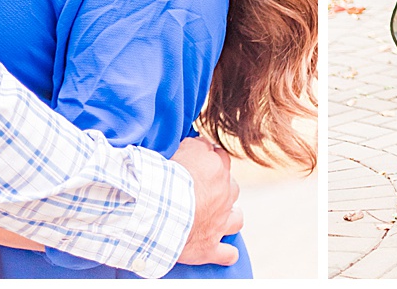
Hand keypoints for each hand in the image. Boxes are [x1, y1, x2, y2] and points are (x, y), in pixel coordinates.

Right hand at [172, 136, 241, 266]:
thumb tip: (194, 142)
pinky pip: (227, 254)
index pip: (217, 155)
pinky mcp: (210, 246)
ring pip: (237, 217)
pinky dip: (226, 253)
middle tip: (203, 189)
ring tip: (220, 217)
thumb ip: (188, 146)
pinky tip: (224, 253)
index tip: (195, 161)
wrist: (159, 211)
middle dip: (221, 186)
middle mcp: (223, 193)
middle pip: (231, 185)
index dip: (207, 157)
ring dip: (230, 216)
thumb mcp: (174, 150)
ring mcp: (220, 221)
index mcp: (214, 167)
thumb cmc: (161, 179)